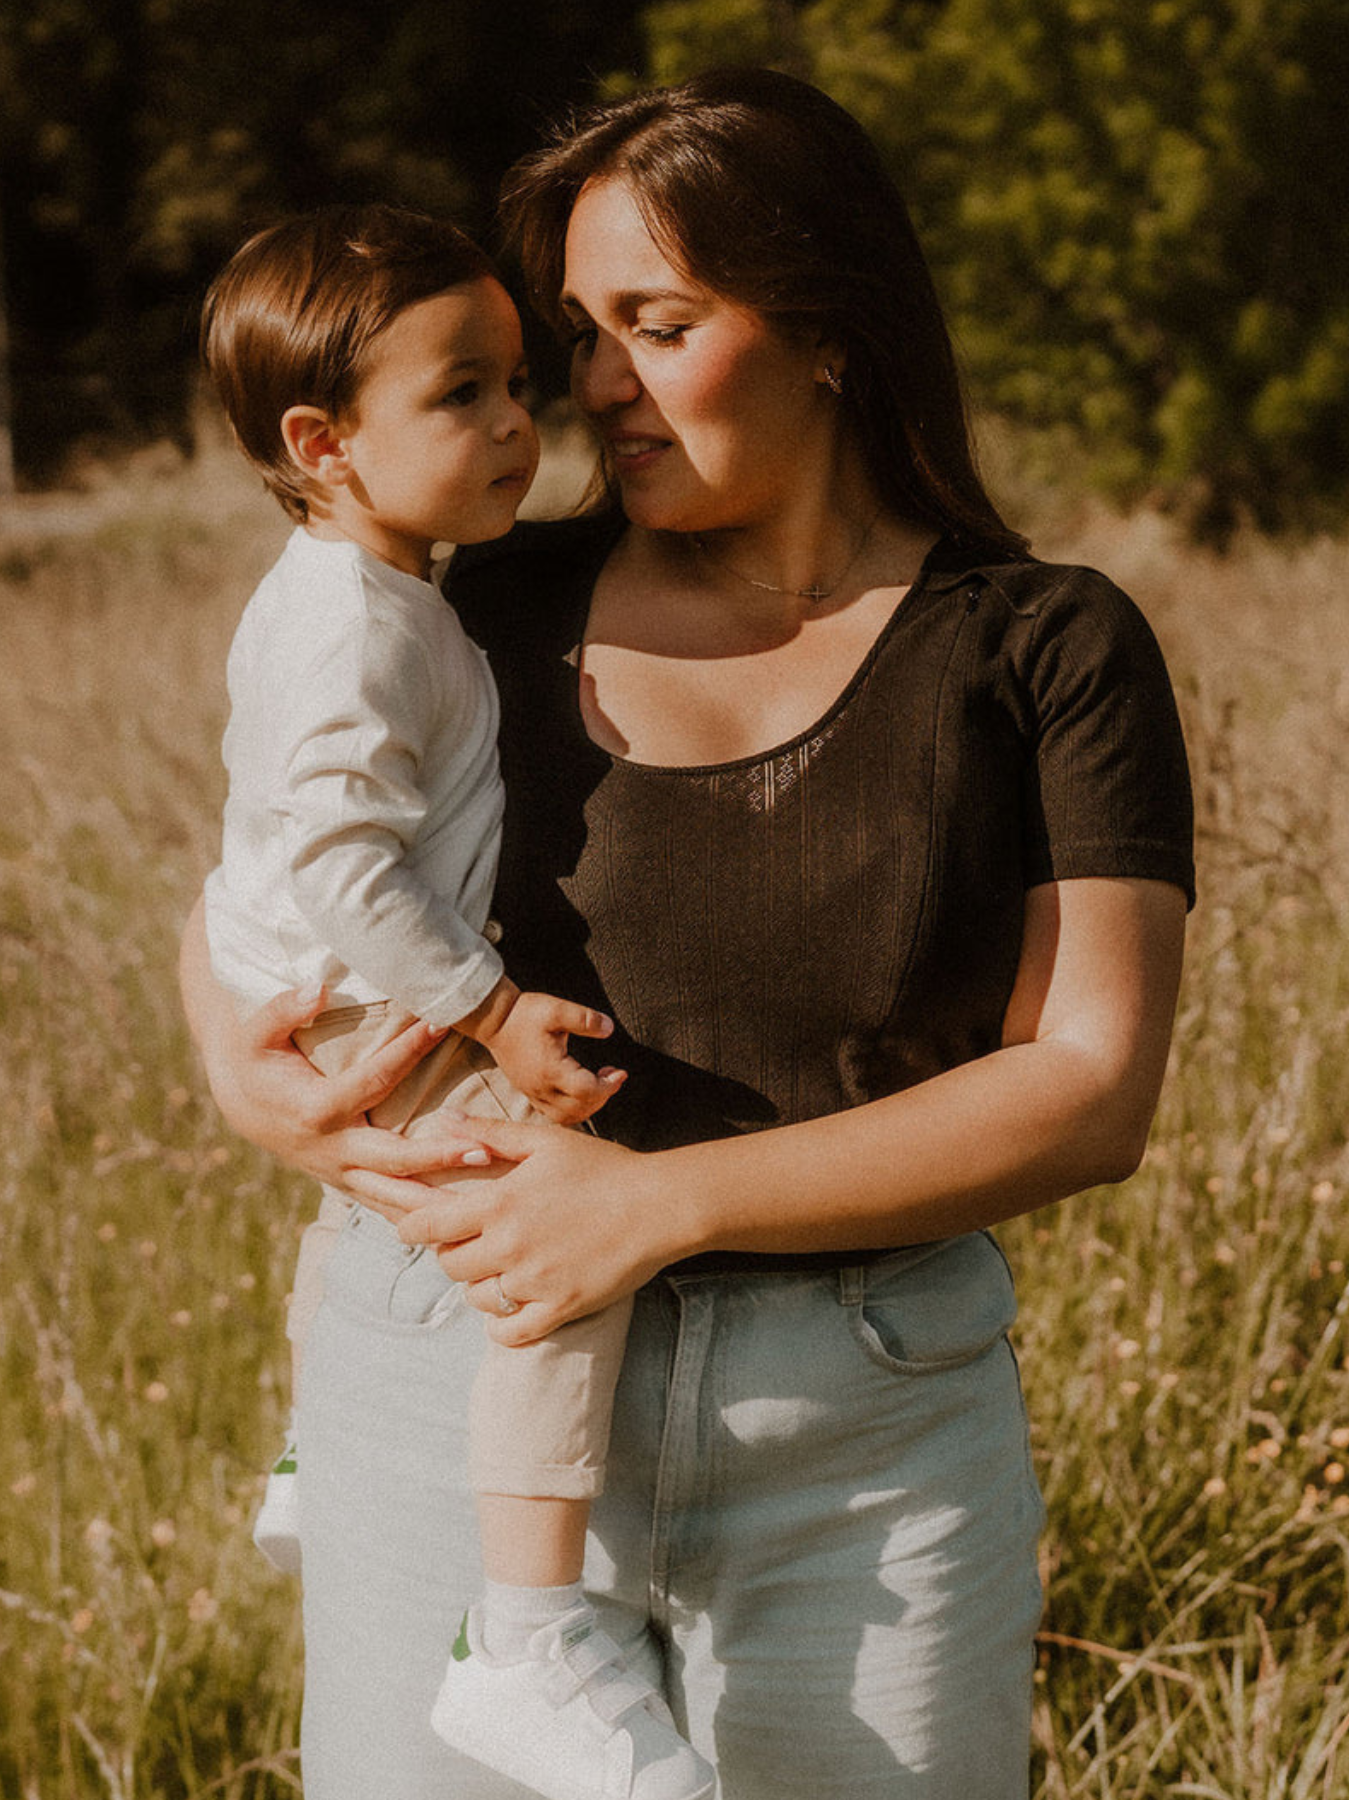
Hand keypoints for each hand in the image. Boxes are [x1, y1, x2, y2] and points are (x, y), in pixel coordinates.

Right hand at [201, 983, 495, 1218]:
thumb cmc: (257, 1063)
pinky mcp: (349, 1185)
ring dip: (438, 1201)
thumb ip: (282, 1009)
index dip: (408, 1050)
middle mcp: (332, 1149)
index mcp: (315, 1110)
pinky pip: (388, 1207)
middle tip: (483, 1150)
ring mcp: (341, 1173)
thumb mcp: (256, 1032)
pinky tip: (458, 1227)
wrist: (244, 1106)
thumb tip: (317, 988)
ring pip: (394, 1197)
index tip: (441, 1025)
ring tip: (482, 1204)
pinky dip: (421, 1219)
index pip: (372, 1079)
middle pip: (393, 1158)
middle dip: (438, 1156)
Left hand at [395, 1119, 681, 1342]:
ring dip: (481, 1286)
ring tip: (500, 1271)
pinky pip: (510, 1331)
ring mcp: (536, 1281)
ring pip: (478, 1298)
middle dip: (453, 1255)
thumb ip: (490, 1133)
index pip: (430, 1226)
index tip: (412, 1230)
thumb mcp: (546, 1142)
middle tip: (472, 1245)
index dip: (413, 1230)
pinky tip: (511, 1307)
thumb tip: (444, 1121)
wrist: (660, 1205)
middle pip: (451, 1265)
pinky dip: (502, 1324)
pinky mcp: (561, 1308)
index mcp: (501, 1203)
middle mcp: (510, 1246)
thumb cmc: (604, 1168)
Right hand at [476, 989, 626, 1124]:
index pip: (588, 1091)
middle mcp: (541, 1087)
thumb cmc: (524, 1014)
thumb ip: (585, 1019)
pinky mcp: (528, 1092)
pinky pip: (553, 1114)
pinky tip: (578, 1091)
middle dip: (603, 1096)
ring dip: (588, 1106)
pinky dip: (572, 1109)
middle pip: (580, 1109)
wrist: (494, 1019)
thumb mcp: (557, 1009)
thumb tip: (609, 1028)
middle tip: (612, 1077)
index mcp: (551, 1070)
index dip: (609, 1085)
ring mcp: (533, 1092)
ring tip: (598, 1085)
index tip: (620, 1072)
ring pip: (566, 1117)